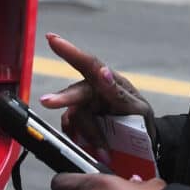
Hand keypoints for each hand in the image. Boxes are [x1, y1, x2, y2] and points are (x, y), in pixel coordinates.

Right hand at [38, 33, 156, 153]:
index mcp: (110, 83)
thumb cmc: (141, 122)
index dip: (69, 51)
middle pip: (75, 93)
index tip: (52, 39)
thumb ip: (118, 92)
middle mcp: (94, 91)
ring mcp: (84, 107)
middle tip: (47, 102)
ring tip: (105, 151)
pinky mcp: (78, 123)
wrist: (141, 145)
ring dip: (89, 135)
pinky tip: (92, 148)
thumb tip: (103, 72)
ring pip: (74, 117)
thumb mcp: (137, 109)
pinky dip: (80, 140)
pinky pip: (71, 129)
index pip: (90, 64)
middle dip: (63, 99)